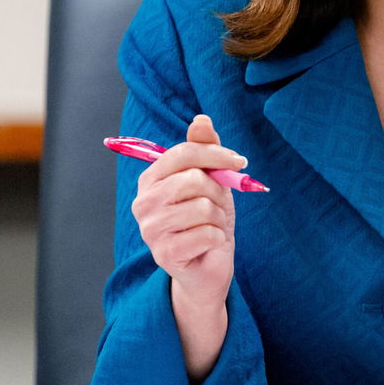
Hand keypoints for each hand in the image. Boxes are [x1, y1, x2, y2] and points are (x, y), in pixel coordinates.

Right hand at [130, 114, 246, 306]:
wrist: (207, 264)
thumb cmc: (207, 219)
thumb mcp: (211, 180)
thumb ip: (205, 150)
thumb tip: (201, 119)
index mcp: (151, 179)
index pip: (183, 153)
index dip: (216, 154)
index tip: (239, 161)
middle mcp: (143, 202)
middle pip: (193, 180)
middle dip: (217, 191)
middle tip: (218, 204)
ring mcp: (150, 230)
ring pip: (203, 208)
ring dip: (218, 217)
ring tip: (211, 225)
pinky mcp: (165, 254)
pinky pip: (207, 234)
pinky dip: (217, 238)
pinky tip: (208, 243)